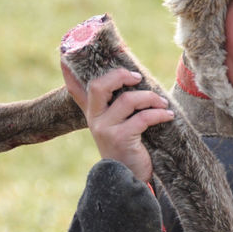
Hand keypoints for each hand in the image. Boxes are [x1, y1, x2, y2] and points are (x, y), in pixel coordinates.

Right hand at [61, 62, 173, 181]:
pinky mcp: (120, 138)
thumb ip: (123, 107)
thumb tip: (139, 82)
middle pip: (98, 86)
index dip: (69, 71)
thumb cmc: (129, 148)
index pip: (75, 89)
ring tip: (163, 103)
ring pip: (126, 100)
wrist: (131, 178)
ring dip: (150, 98)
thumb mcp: (121, 126)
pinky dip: (159, 114)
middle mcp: (94, 119)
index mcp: (93, 113)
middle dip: (120, 76)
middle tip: (137, 78)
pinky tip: (168, 116)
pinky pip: (142, 117)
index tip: (64, 53)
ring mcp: (105, 129)